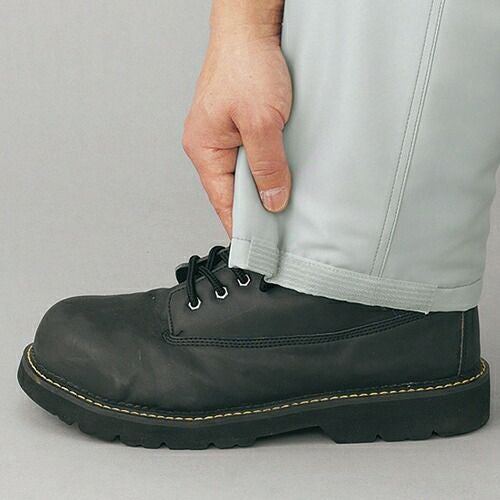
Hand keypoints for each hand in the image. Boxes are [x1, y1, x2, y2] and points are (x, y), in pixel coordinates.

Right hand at [183, 29, 291, 235]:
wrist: (252, 26)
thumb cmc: (246, 63)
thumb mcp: (262, 122)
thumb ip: (268, 165)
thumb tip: (273, 199)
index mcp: (204, 148)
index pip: (222, 201)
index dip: (241, 225)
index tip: (258, 247)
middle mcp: (210, 144)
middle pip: (234, 189)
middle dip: (257, 204)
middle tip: (281, 223)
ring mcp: (224, 134)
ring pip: (245, 172)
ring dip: (265, 181)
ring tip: (285, 195)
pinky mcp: (239, 124)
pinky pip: (253, 155)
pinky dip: (268, 164)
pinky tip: (284, 169)